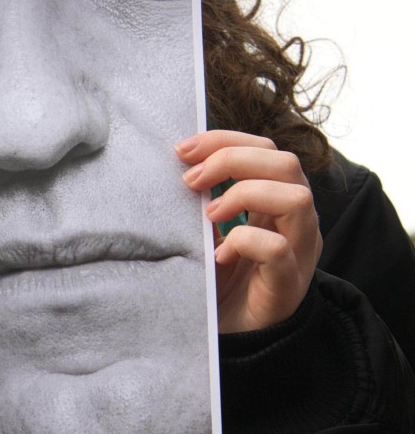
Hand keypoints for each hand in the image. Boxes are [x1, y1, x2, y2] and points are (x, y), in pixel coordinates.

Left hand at [177, 130, 320, 333]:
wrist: (232, 335)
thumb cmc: (218, 277)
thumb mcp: (209, 228)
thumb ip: (205, 196)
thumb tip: (177, 161)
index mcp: (277, 200)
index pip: (266, 149)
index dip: (225, 140)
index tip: (183, 149)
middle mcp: (296, 221)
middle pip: (286, 163)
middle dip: (232, 159)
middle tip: (191, 179)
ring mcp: (299, 252)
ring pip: (297, 198)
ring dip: (244, 195)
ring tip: (209, 214)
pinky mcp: (288, 284)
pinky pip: (278, 250)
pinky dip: (244, 242)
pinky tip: (219, 255)